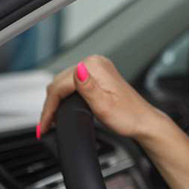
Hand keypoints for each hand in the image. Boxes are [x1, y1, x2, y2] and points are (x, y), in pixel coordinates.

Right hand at [38, 55, 164, 139]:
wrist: (144, 122)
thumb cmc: (129, 117)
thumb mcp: (104, 106)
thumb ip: (88, 88)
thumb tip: (77, 71)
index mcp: (95, 66)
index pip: (60, 85)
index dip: (49, 106)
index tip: (44, 124)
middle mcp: (96, 63)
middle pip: (60, 83)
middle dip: (51, 105)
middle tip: (45, 125)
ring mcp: (97, 68)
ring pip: (65, 84)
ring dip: (57, 101)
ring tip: (51, 120)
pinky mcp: (99, 76)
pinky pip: (74, 84)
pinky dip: (66, 97)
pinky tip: (63, 109)